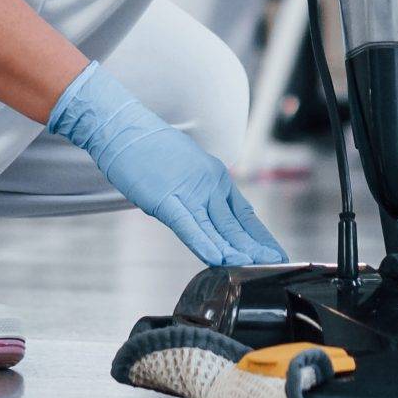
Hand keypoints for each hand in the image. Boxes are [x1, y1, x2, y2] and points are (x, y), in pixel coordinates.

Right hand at [47, 63, 285, 265]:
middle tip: (274, 264)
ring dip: (237, 251)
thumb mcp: (186, 171)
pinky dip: (205, 244)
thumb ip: (200, 194)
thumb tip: (208, 216)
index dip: (260, 237)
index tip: (274, 252)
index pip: (244, 215)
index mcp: (215, 179)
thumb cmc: (149, 150)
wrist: (123, 130)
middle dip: (256, 248)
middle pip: (237, 225)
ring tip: (256, 267)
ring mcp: (189, 193)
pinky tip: (219, 258)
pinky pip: (190, 226)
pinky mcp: (167, 200)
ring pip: (219, 228)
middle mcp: (208, 186)